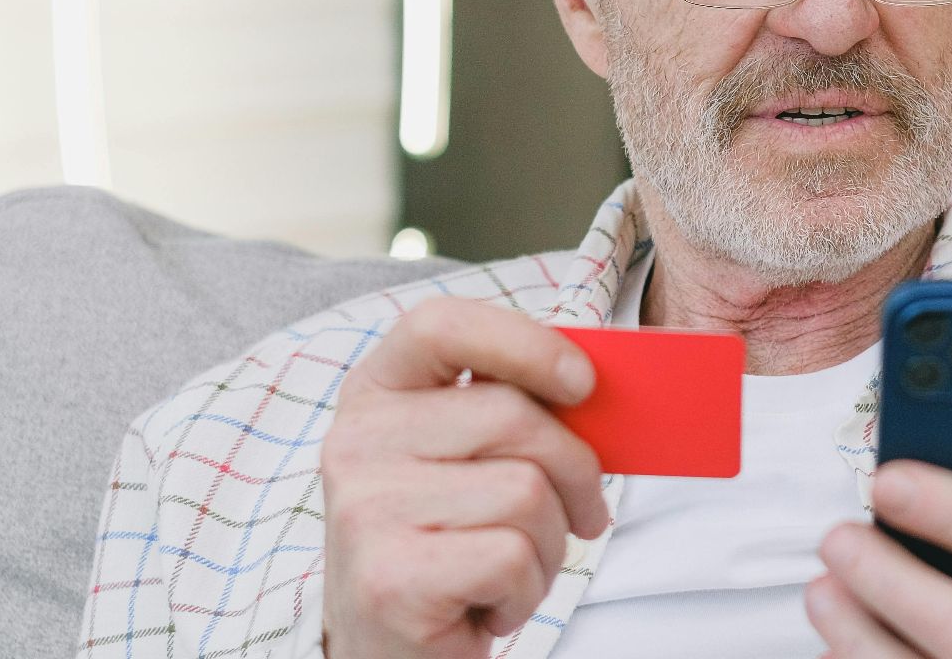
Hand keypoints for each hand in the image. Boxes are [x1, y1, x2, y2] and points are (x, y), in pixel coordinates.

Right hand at [319, 297, 608, 658]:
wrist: (393, 649)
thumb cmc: (449, 543)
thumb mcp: (468, 459)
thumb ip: (511, 409)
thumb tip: (594, 386)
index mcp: (376, 393)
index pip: (441, 325)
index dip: (523, 342)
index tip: (582, 381)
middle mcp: (356, 441)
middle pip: (513, 415)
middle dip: (575, 471)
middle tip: (581, 512)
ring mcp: (366, 509)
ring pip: (526, 491)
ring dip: (548, 543)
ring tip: (511, 566)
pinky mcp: (390, 577)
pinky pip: (512, 557)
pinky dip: (526, 590)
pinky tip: (488, 601)